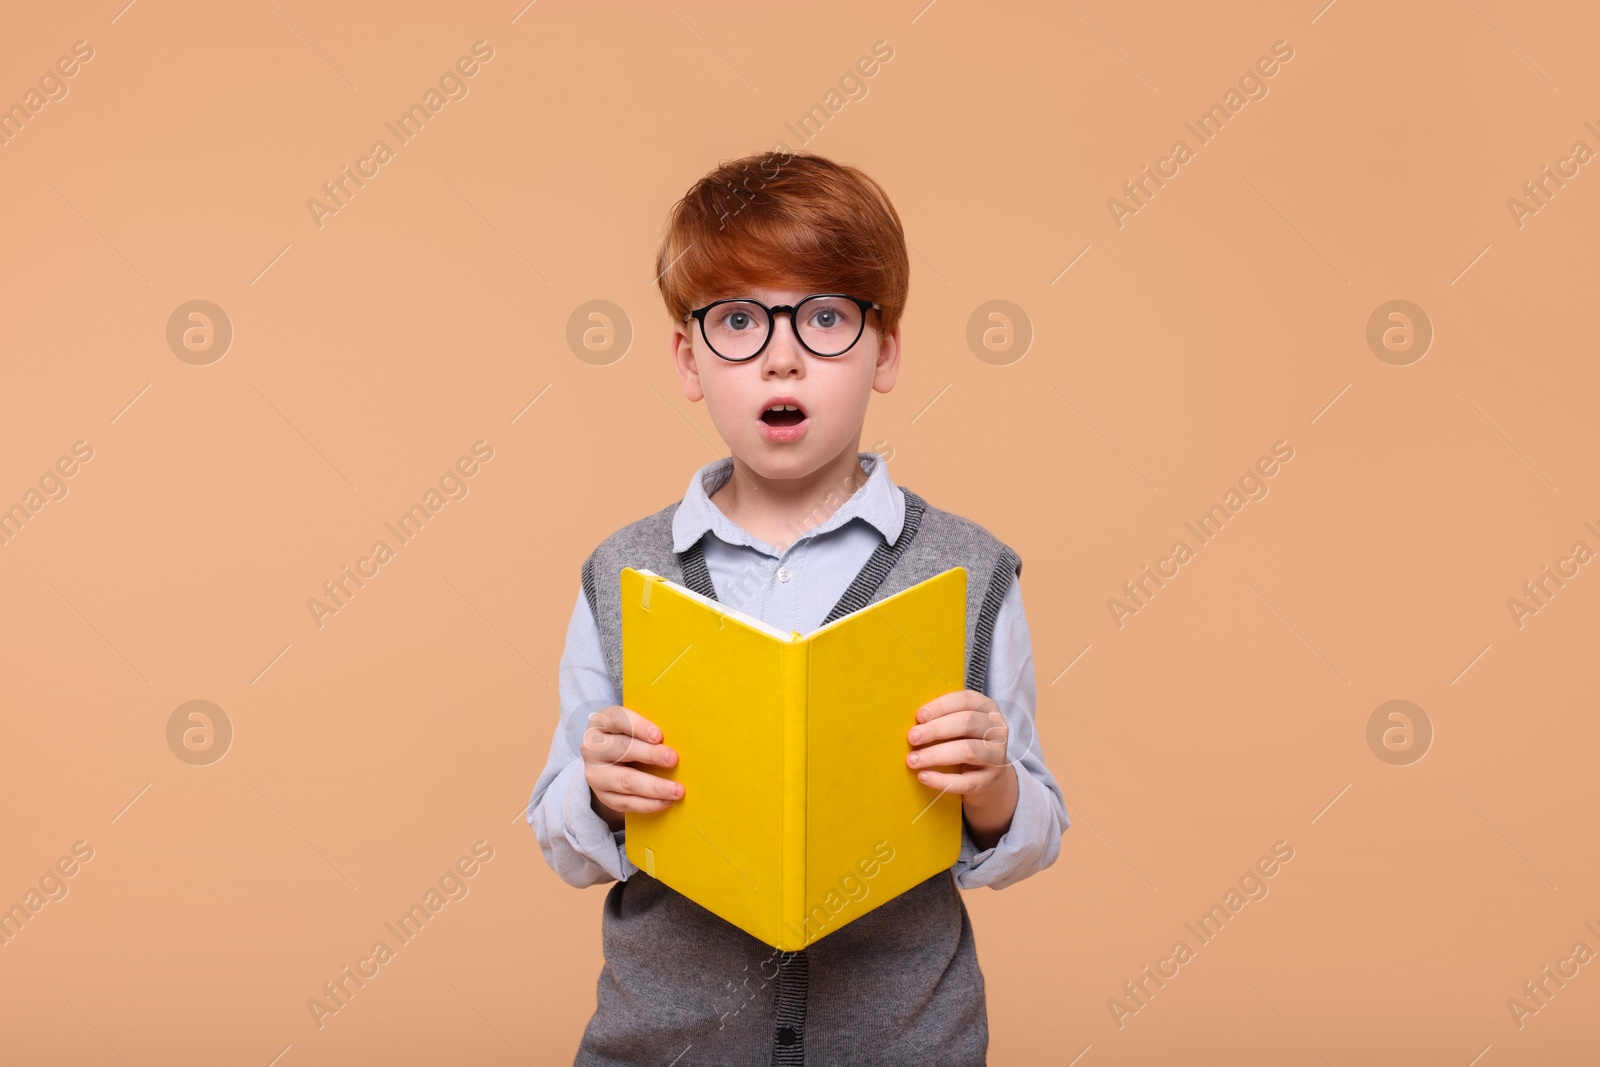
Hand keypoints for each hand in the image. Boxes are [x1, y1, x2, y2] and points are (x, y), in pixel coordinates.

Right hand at [583, 704, 682, 832]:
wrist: (608, 761)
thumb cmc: (629, 736)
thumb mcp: (633, 726)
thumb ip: (650, 729)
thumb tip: (681, 736)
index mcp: (601, 722)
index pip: (617, 720)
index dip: (638, 727)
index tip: (659, 735)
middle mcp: (593, 747)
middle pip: (622, 749)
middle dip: (649, 755)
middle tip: (673, 759)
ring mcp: (595, 774)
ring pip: (625, 780)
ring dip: (653, 786)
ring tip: (676, 790)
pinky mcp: (602, 796)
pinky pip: (625, 803)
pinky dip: (648, 804)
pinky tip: (666, 801)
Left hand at [905, 690, 1018, 849]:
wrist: (990, 779)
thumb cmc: (967, 743)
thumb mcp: (961, 726)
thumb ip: (943, 718)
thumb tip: (910, 721)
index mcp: (988, 709)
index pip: (967, 700)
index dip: (942, 706)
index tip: (919, 716)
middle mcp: (997, 730)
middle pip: (967, 724)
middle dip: (936, 730)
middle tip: (911, 737)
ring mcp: (997, 756)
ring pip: (968, 751)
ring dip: (936, 754)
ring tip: (912, 760)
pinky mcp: (990, 781)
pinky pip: (965, 782)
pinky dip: (942, 780)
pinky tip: (923, 777)